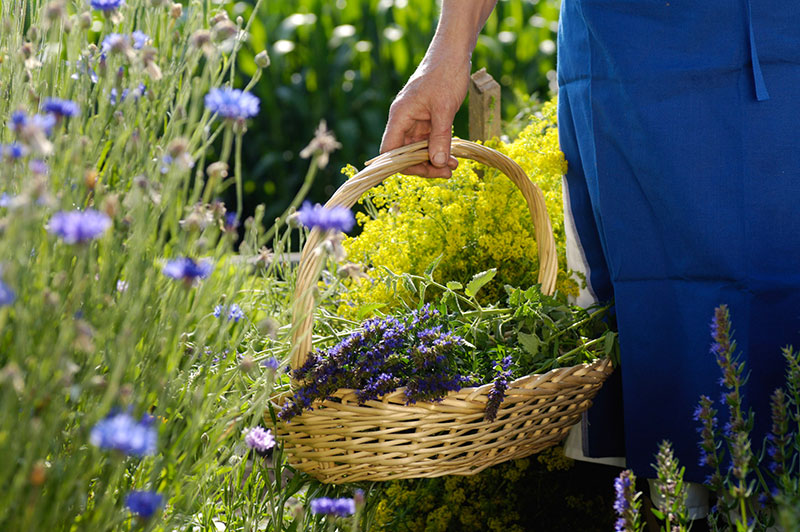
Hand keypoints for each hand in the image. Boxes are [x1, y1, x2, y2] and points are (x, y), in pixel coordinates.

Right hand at [380, 50, 470, 177]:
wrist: (454, 52)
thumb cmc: (446, 74)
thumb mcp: (445, 108)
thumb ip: (440, 137)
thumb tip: (438, 163)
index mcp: (400, 116)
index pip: (390, 151)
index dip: (402, 166)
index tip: (425, 172)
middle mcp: (403, 120)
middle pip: (405, 153)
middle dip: (424, 165)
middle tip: (447, 172)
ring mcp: (415, 119)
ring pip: (419, 149)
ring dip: (434, 159)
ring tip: (453, 166)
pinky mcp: (427, 118)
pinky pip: (429, 140)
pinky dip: (440, 148)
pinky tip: (453, 154)